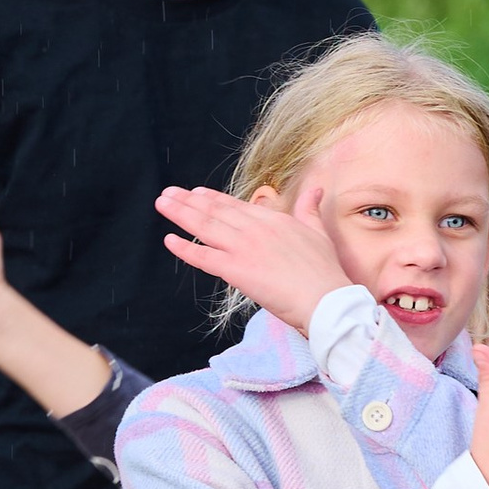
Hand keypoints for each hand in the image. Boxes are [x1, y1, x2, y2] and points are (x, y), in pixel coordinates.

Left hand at [158, 183, 343, 337]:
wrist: (326, 299)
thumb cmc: (325, 271)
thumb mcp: (318, 232)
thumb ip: (310, 209)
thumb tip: (315, 189)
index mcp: (273, 219)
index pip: (235, 205)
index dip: (212, 198)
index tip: (195, 192)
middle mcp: (255, 229)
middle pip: (215, 212)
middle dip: (188, 201)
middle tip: (168, 194)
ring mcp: (244, 248)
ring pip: (205, 227)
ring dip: (181, 214)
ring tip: (162, 205)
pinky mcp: (237, 270)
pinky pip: (204, 257)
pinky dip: (184, 248)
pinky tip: (169, 240)